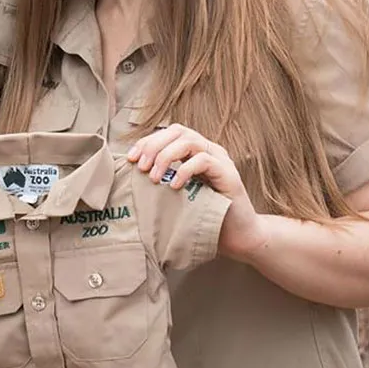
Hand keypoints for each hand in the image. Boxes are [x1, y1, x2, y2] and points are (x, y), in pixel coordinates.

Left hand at [128, 123, 265, 261]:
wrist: (238, 236)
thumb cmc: (204, 216)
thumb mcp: (178, 194)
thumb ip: (164, 179)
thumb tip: (134, 174)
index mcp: (195, 152)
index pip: (169, 134)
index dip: (147, 142)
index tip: (130, 159)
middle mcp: (209, 150)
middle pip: (178, 131)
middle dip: (154, 146)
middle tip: (140, 167)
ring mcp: (220, 160)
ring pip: (189, 142)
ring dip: (166, 157)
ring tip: (154, 177)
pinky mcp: (229, 174)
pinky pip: (204, 161)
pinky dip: (185, 170)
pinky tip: (174, 186)